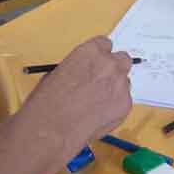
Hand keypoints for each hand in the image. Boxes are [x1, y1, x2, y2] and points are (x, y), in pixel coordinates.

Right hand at [24, 36, 132, 154]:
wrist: (53, 129)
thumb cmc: (47, 102)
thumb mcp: (57, 74)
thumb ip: (77, 69)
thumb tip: (83, 74)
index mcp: (90, 52)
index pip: (105, 44)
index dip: (100, 55)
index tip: (96, 64)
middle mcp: (110, 65)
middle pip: (123, 59)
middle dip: (115, 68)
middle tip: (104, 81)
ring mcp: (121, 84)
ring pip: (125, 82)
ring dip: (115, 88)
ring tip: (96, 104)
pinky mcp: (126, 105)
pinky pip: (124, 101)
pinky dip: (115, 107)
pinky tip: (98, 116)